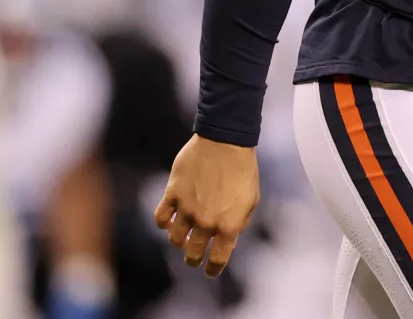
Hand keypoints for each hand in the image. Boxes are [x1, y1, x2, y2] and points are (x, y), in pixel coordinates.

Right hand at [153, 134, 259, 276]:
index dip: (213, 269)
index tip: (210, 271)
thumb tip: (228, 237)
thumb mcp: (251, 199)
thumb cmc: (243, 169)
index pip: (217, 259)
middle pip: (192, 254)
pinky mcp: (173, 194)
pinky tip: (169, 219)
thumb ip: (239, 222)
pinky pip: (160, 219)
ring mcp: (187, 209)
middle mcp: (206, 222)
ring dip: (178, 240)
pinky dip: (163, 222)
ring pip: (174, 239)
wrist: (226, 141)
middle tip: (193, 258)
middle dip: (193, 259)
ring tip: (183, 236)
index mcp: (229, 225)